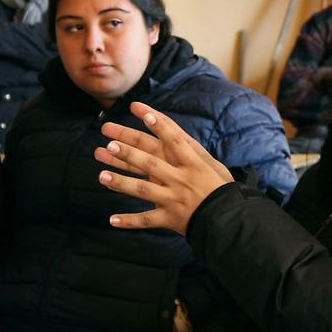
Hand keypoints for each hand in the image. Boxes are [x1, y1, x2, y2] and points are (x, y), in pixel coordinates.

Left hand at [95, 102, 233, 234]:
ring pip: (143, 190)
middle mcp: (180, 179)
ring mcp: (173, 199)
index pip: (173, 139)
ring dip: (121, 182)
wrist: (229, 218)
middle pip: (150, 162)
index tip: (140, 110)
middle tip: (109, 142)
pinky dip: (129, 221)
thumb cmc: (220, 187)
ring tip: (102, 176)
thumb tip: (173, 135)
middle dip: (128, 152)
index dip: (157, 123)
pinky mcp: (169, 218)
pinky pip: (146, 220)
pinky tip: (111, 219)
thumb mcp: (211, 164)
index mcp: (192, 163)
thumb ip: (192, 150)